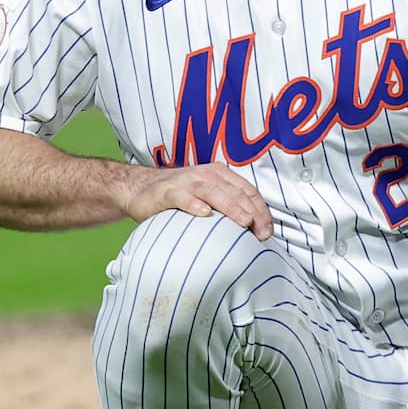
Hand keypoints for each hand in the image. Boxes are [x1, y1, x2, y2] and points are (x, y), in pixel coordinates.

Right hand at [121, 162, 273, 239]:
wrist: (140, 188)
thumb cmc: (180, 197)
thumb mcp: (208, 197)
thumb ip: (227, 208)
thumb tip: (253, 233)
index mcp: (220, 175)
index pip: (248, 191)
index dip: (261, 210)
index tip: (267, 232)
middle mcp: (206, 175)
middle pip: (235, 192)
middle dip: (252, 212)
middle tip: (261, 232)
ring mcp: (186, 182)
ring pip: (213, 192)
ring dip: (231, 206)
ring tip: (244, 222)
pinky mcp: (167, 192)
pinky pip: (182, 197)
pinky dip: (194, 204)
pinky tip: (204, 214)